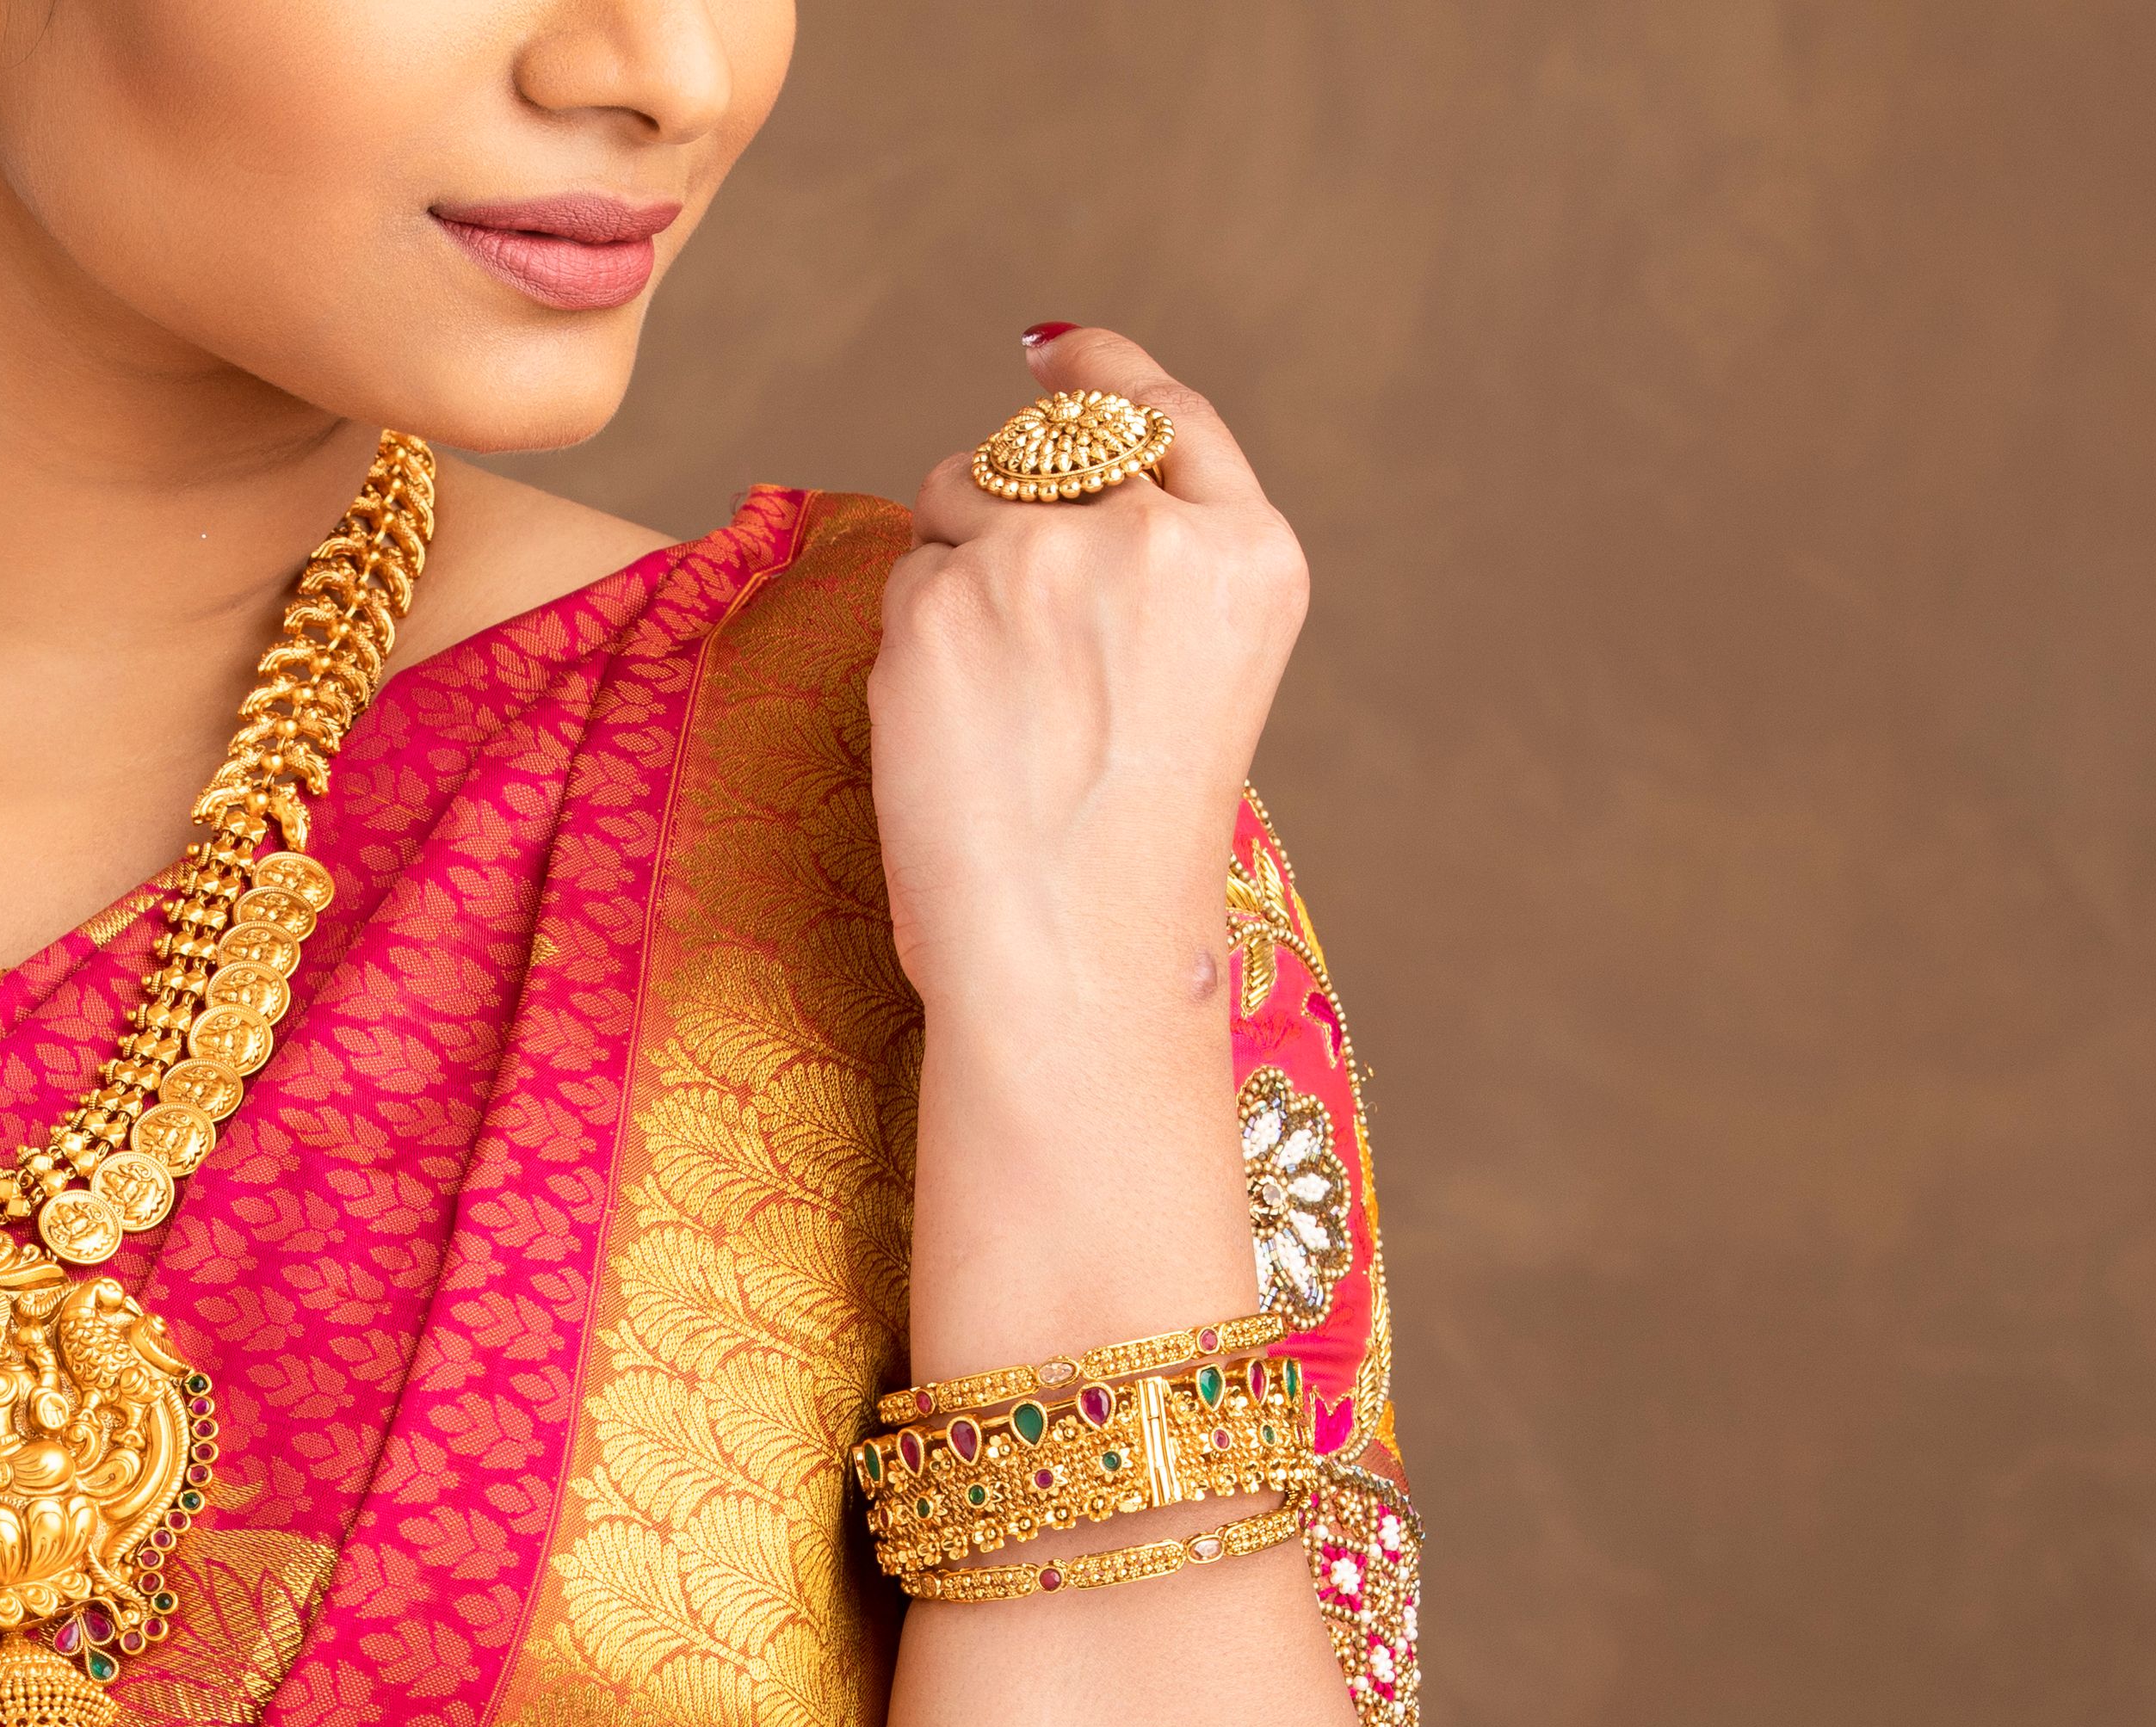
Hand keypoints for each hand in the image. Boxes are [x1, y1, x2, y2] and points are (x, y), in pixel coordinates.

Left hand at [869, 322, 1312, 1022]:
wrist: (1071, 951)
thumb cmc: (1127, 843)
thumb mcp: (1196, 673)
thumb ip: (1149, 560)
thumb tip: (1030, 451)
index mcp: (1251, 554)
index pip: (1164, 412)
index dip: (1097, 364)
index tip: (1046, 346)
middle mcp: (1158, 535)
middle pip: (1043, 449)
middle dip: (1006, 504)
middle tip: (1008, 633)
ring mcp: (1047, 557)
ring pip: (957, 494)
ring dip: (950, 564)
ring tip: (992, 696)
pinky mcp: (946, 596)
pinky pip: (904, 571)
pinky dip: (910, 635)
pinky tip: (949, 721)